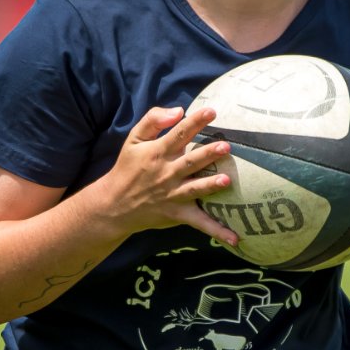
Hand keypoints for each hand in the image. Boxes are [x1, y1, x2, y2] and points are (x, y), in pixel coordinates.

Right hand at [96, 105, 239, 244]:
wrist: (114, 204)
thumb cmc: (128, 167)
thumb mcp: (133, 139)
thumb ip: (153, 120)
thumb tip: (178, 110)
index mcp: (157, 153)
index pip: (179, 134)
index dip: (195, 122)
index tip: (212, 111)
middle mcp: (166, 173)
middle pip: (190, 162)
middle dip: (207, 154)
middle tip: (225, 145)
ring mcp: (173, 194)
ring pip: (195, 188)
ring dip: (210, 185)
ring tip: (226, 180)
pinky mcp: (177, 213)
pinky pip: (199, 223)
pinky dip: (217, 231)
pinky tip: (235, 239)